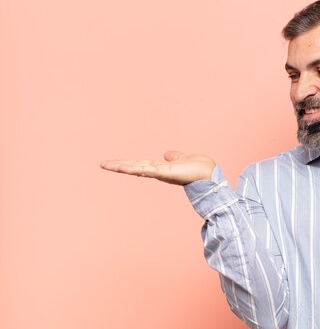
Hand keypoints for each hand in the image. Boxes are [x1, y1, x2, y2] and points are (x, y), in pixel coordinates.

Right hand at [100, 151, 215, 184]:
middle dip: (119, 166)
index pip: (141, 165)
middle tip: (102, 164)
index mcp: (161, 168)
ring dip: (121, 167)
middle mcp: (158, 172)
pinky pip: (145, 169)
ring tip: (105, 165)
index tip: (115, 163)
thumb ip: (174, 157)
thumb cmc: (198, 168)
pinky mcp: (163, 172)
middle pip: (134, 167)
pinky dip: (133, 168)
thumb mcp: (182, 159)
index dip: (128, 164)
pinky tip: (121, 167)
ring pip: (136, 168)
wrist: (208, 174)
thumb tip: (167, 154)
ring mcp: (159, 173)